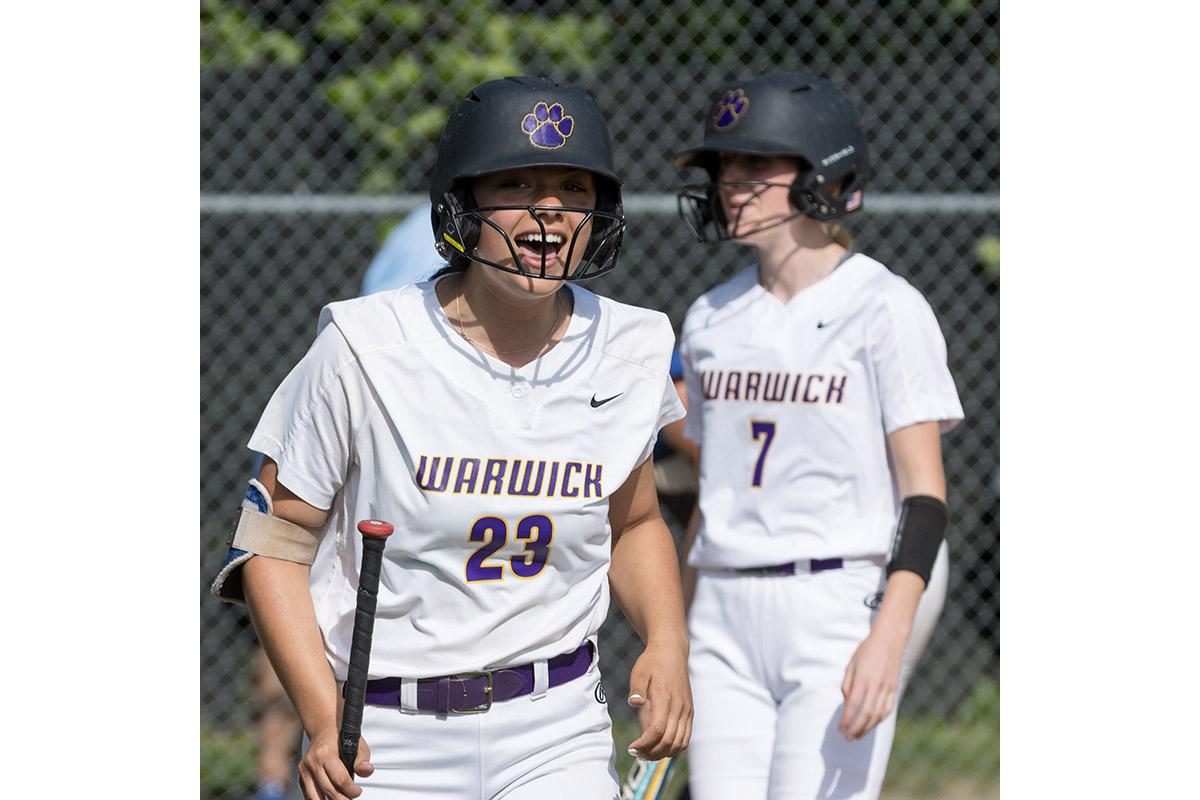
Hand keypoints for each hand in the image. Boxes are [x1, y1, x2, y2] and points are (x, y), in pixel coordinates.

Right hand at [296, 728, 373, 799]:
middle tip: (350, 798)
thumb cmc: (341, 737)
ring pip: (315, 797)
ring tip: (341, 798)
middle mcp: (312, 762)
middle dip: (343, 799)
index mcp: (326, 753)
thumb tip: (366, 771)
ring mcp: (305, 769)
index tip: (357, 791)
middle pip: (329, 791)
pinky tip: (329, 798)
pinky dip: (319, 799)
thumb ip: (363, 760)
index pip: (340, 780)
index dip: (351, 791)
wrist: (324, 728)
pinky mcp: (301, 775)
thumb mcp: (357, 744)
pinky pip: (308, 795)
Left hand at [626, 642, 692, 759]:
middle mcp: (679, 707)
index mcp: (665, 697)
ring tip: (647, 754)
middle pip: (668, 741)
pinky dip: (674, 748)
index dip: (644, 744)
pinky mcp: (689, 712)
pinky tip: (660, 748)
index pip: (657, 730)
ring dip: (663, 753)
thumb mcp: (639, 672)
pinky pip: (686, 738)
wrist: (672, 652)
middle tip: (636, 753)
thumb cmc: (652, 662)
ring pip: (679, 743)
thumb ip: (637, 689)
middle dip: (651, 752)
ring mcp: (686, 710)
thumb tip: (634, 702)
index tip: (632, 747)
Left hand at [838, 630, 905, 741]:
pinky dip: (879, 720)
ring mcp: (888, 688)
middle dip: (856, 728)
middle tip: (848, 738)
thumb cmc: (866, 651)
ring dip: (868, 728)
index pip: (853, 704)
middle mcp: (876, 684)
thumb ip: (847, 685)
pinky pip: (887, 709)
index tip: (841, 729)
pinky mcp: (895, 689)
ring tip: (858, 735)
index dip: (847, 719)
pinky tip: (871, 725)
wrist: (889, 641)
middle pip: (866, 713)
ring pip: (878, 714)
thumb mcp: (851, 664)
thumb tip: (847, 705)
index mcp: (863, 677)